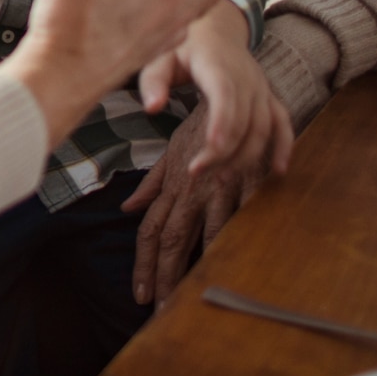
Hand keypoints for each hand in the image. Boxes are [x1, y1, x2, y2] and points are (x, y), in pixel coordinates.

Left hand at [123, 98, 288, 306]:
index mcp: (173, 183)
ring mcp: (222, 181)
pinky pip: (244, 210)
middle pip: (175, 240)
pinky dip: (239, 235)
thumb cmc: (195, 117)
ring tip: (193, 298)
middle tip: (160, 312)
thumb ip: (152, 184)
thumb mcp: (168, 150)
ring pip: (210, 233)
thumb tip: (127, 209)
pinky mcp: (249, 173)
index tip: (141, 297)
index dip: (146, 265)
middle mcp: (194, 186)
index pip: (153, 231)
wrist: (217, 63)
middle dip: (168, 277)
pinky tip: (236, 262)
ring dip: (203, 266)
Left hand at [136, 4, 293, 176]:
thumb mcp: (160, 55)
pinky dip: (284, 146)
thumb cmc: (183, 45)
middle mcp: (246, 78)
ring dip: (247, 157)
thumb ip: (153, 80)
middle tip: (196, 173)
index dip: (222, 124)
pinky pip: (282, 122)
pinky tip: (278, 171)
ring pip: (263, 127)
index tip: (210, 151)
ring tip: (221, 181)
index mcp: (218, 64)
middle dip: (224, 152)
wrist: (216, 28)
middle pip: (244, 120)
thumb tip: (152, 108)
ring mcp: (261, 88)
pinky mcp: (268, 97)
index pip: (225, 95)